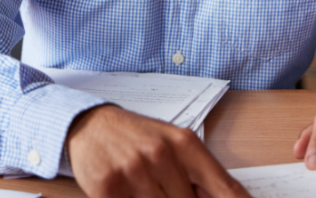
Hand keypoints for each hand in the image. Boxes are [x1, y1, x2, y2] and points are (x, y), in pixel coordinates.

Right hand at [66, 105, 251, 197]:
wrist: (90, 124)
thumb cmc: (137, 136)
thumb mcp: (172, 144)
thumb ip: (198, 174)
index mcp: (184, 143)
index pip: (224, 187)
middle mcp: (161, 155)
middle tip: (165, 187)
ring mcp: (134, 172)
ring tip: (145, 185)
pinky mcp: (108, 188)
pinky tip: (128, 192)